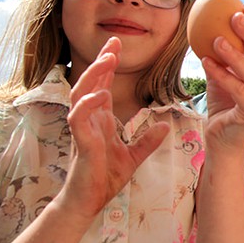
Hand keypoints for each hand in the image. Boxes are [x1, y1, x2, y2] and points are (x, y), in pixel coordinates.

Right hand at [60, 37, 168, 220]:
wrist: (90, 200)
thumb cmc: (106, 177)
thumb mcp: (135, 156)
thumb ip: (148, 140)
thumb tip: (164, 125)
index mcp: (101, 118)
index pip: (104, 84)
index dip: (109, 64)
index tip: (118, 45)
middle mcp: (90, 118)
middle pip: (91, 82)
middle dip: (102, 61)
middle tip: (114, 42)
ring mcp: (83, 129)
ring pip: (81, 94)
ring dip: (94, 76)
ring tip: (108, 60)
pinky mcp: (81, 142)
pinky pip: (79, 118)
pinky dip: (88, 104)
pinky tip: (100, 94)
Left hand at [200, 3, 243, 152]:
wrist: (221, 142)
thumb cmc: (223, 107)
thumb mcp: (224, 76)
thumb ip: (224, 56)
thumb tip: (211, 23)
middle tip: (236, 16)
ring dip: (234, 54)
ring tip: (217, 38)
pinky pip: (239, 91)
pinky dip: (223, 74)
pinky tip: (207, 61)